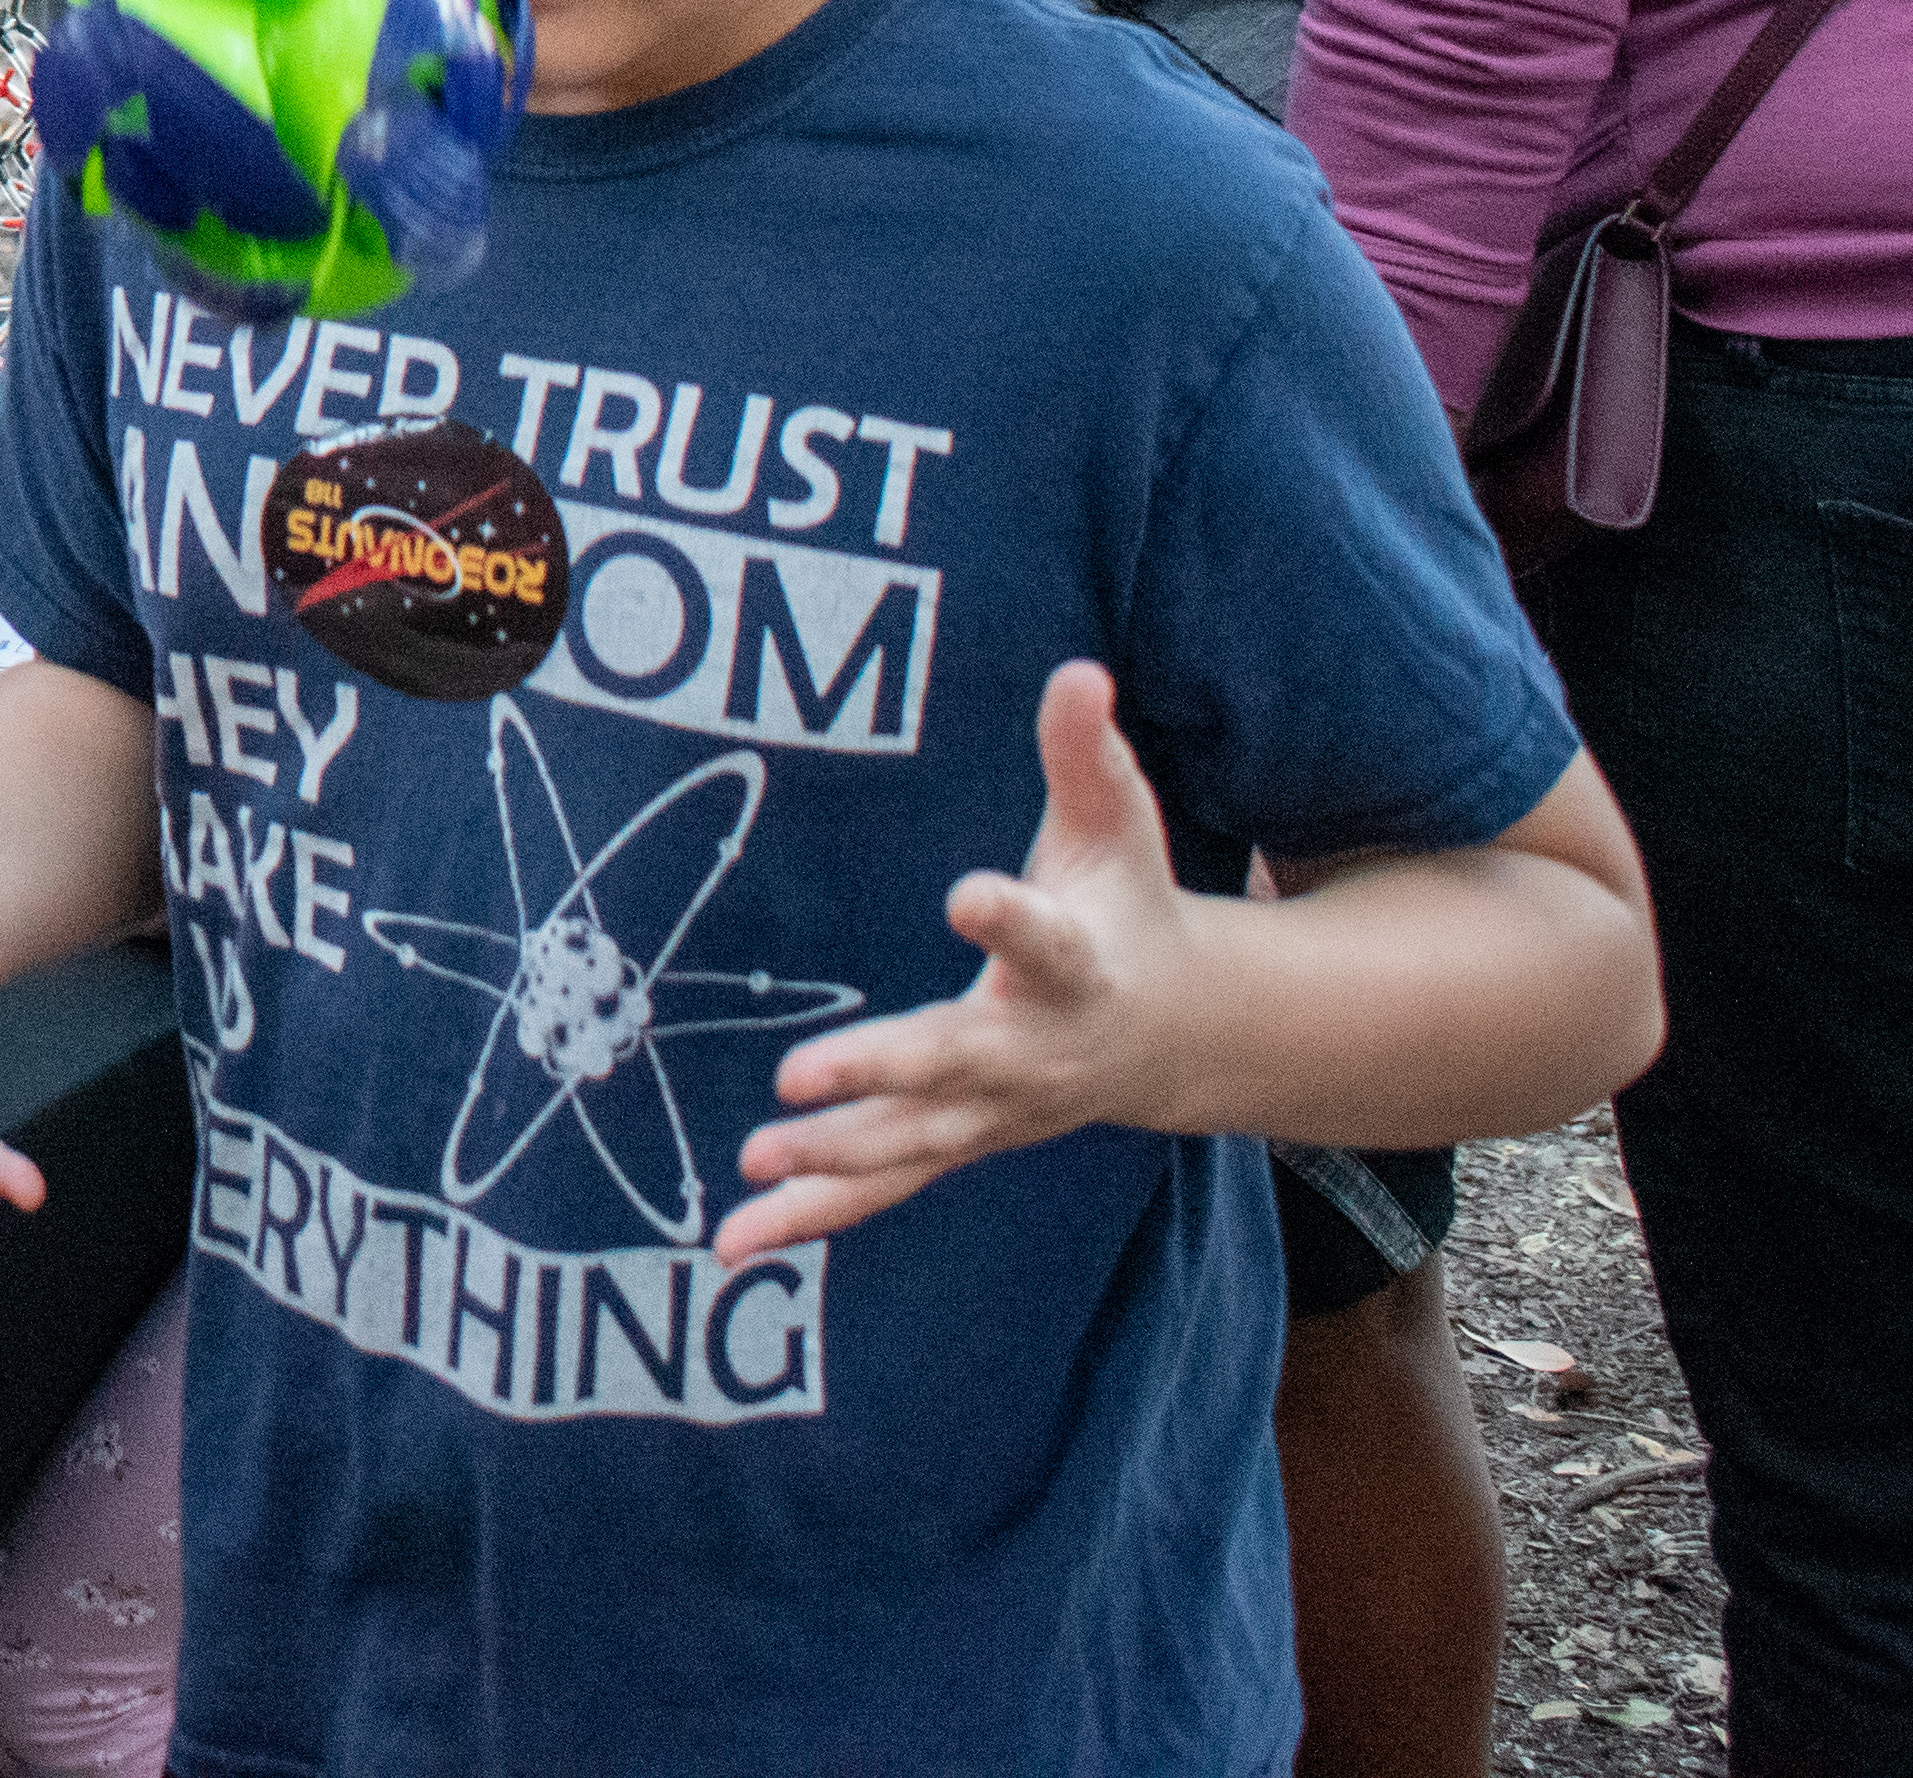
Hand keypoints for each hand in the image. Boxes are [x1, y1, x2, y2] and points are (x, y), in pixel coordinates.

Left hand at [719, 659, 1188, 1266]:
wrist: (1176, 1035)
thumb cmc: (1126, 908)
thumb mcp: (1117, 827)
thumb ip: (1089, 754)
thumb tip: (1081, 668)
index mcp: (1078, 965)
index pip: (1044, 937)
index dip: (1009, 915)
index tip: (968, 891)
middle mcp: (1034, 1051)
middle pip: (955, 1063)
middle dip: (881, 1073)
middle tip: (799, 1080)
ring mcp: (993, 1112)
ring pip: (910, 1145)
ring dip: (829, 1161)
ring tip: (749, 1167)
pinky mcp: (955, 1141)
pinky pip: (882, 1187)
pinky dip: (812, 1216)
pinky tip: (735, 1244)